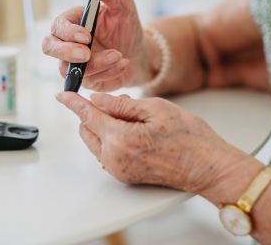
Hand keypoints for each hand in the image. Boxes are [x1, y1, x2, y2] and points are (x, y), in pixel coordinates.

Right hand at [42, 0, 151, 91]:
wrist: (139, 51)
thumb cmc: (127, 26)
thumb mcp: (123, 5)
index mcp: (72, 21)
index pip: (57, 25)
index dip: (68, 32)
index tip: (86, 36)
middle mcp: (67, 42)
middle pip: (49, 47)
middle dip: (65, 51)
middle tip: (86, 53)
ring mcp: (73, 63)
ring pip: (68, 68)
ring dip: (96, 64)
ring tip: (119, 55)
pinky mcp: (85, 79)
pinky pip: (89, 80)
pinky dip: (108, 72)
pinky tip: (124, 63)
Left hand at [54, 91, 253, 194]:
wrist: (209, 168)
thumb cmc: (190, 137)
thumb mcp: (157, 109)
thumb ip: (122, 104)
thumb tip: (97, 99)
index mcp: (120, 139)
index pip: (88, 115)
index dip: (73, 102)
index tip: (61, 95)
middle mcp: (114, 158)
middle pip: (87, 130)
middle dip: (92, 113)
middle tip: (115, 101)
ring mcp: (119, 170)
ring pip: (96, 142)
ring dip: (103, 126)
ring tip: (131, 115)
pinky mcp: (125, 176)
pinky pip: (107, 153)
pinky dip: (112, 138)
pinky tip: (133, 129)